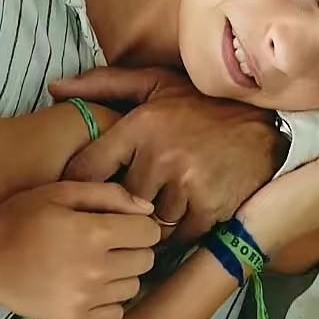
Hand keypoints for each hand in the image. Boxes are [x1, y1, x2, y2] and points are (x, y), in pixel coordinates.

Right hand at [0, 182, 160, 318]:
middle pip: (146, 260)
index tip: (124, 223)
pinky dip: (110, 300)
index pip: (149, 232)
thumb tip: (147, 208)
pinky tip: (91, 286)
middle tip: (111, 241)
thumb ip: (108, 194)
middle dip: (134, 247)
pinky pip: (116, 313)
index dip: (141, 224)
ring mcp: (86, 298)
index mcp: (94, 232)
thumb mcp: (61, 192)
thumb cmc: (20, 217)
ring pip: (134, 287)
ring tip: (99, 262)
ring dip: (123, 273)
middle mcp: (96, 269)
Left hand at [51, 66, 286, 241]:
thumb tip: (54, 88)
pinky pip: (179, 235)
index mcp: (140, 125)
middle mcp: (160, 154)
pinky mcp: (209, 207)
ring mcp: (186, 183)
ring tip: (166, 201)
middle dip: (124, 203)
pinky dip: (181, 229)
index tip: (86, 191)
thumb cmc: (200, 105)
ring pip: (149, 220)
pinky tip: (189, 210)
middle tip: (136, 197)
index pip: (86, 169)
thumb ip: (103, 84)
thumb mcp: (154, 84)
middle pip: (118, 201)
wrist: (264, 126)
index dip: (81, 185)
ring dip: (155, 218)